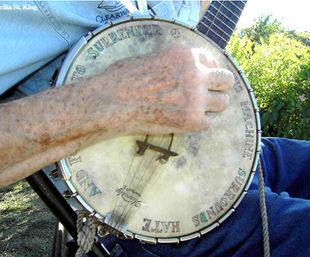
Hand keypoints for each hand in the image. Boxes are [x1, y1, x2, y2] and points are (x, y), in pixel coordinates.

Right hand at [98, 45, 234, 134]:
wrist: (111, 103)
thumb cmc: (122, 80)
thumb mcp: (150, 58)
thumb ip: (174, 63)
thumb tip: (185, 72)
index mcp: (184, 54)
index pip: (211, 60)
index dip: (209, 70)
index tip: (205, 78)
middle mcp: (194, 73)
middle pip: (226, 80)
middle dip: (219, 87)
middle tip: (209, 94)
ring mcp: (195, 97)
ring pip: (223, 102)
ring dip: (213, 106)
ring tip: (199, 109)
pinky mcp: (191, 120)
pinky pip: (210, 123)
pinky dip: (201, 123)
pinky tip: (187, 121)